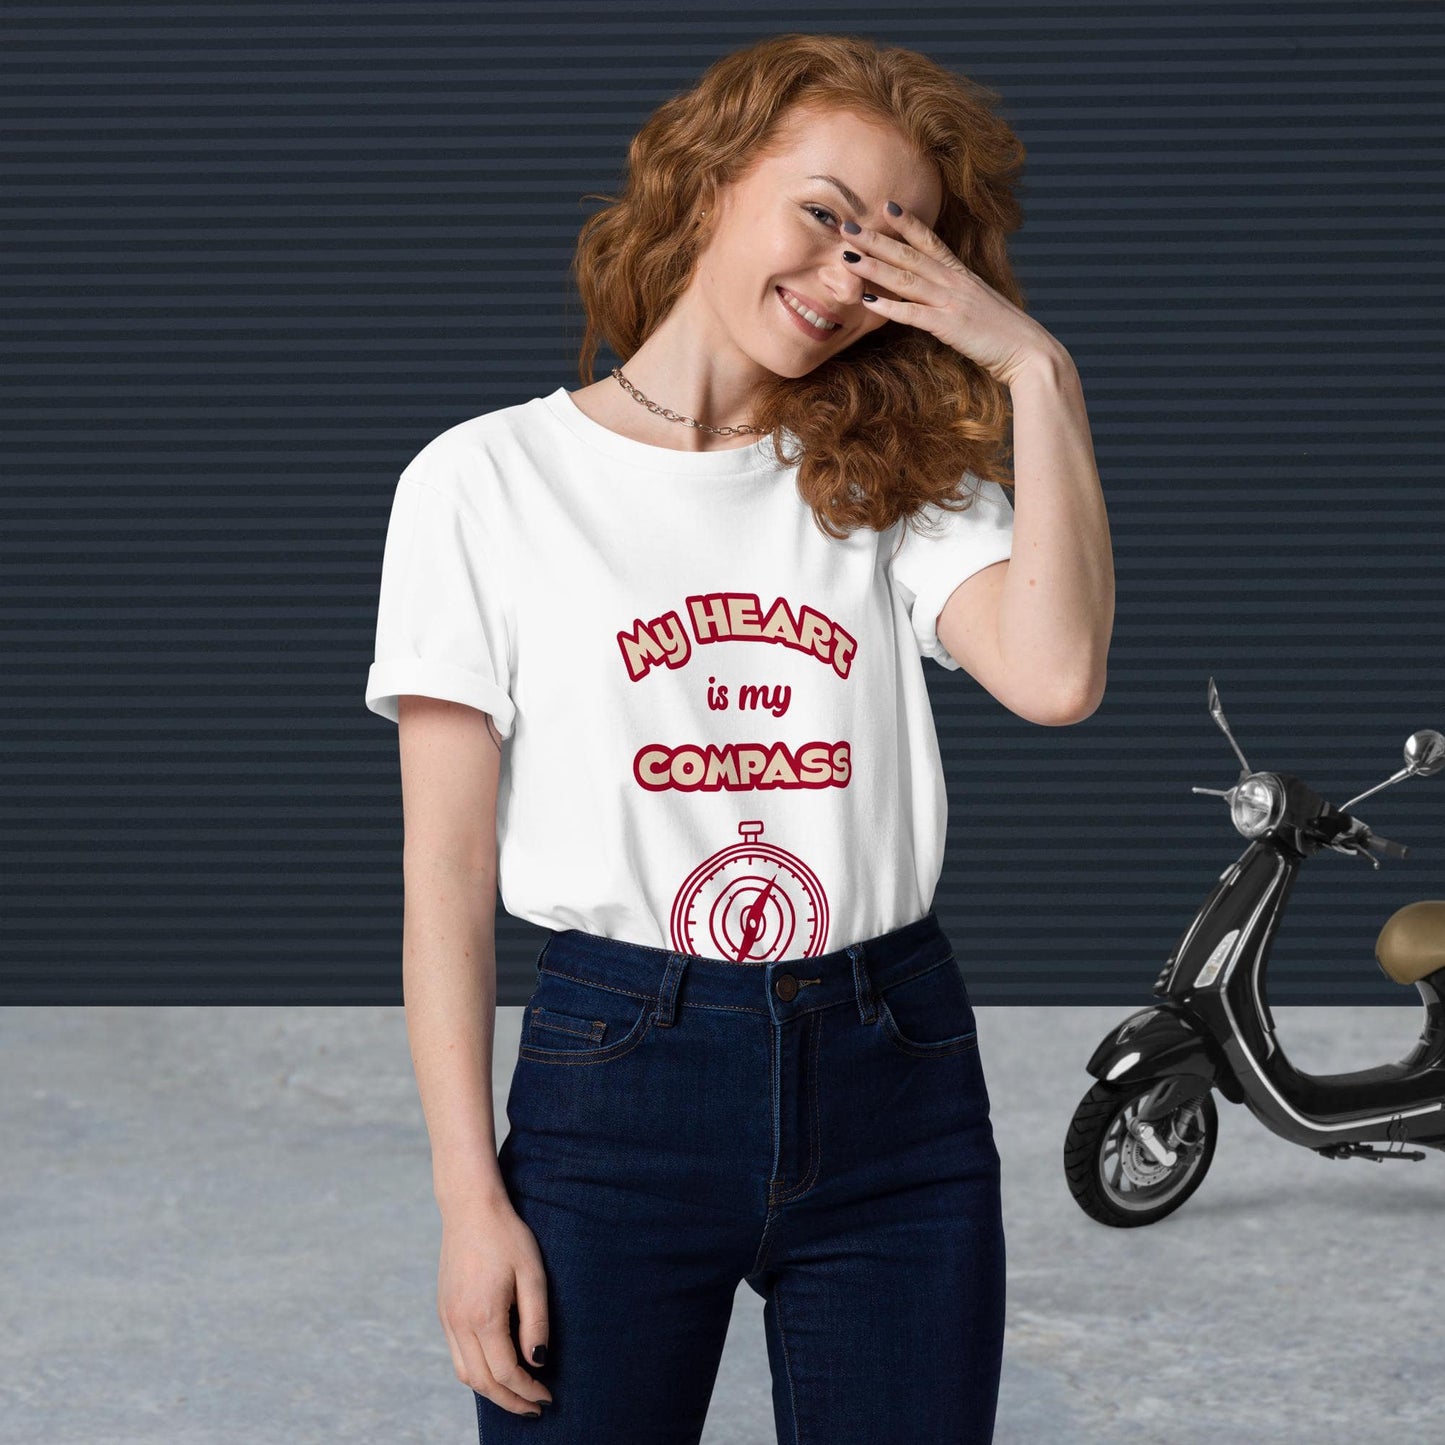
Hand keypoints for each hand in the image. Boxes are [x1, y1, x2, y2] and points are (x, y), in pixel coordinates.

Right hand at [437, 1194, 554, 1416]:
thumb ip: (536, 1321)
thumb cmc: (507, 1236)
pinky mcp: (443, 1310)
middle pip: (483, 1382)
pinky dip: (476, 1371)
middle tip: (535, 1408)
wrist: (470, 1207)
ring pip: (465, 1373)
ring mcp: (447, 1318)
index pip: (506, 1372)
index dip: (528, 1391)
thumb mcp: (533, 1274)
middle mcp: (459, 1323)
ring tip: (517, 1394)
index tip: (548, 1397)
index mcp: (483, 1317)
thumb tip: (537, 1362)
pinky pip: (457, 1355)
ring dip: (491, 1391)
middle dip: (509, 1400)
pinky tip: (496, 1368)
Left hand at [842, 201, 1063, 387]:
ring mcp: (951, 302)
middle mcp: (955, 282)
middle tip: (847, 226)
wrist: (1029, 352)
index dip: (907, 223)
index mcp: (962, 275)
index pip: (931, 241)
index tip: (886, 207)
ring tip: (847, 257)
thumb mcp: (978, 307)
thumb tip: (939, 298)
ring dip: (873, 267)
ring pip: (906, 278)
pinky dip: (889, 307)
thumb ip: (957, 298)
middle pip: (909, 254)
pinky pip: (912, 314)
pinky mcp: (949, 326)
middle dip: (876, 239)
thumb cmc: (1005, 334)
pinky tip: (867, 300)